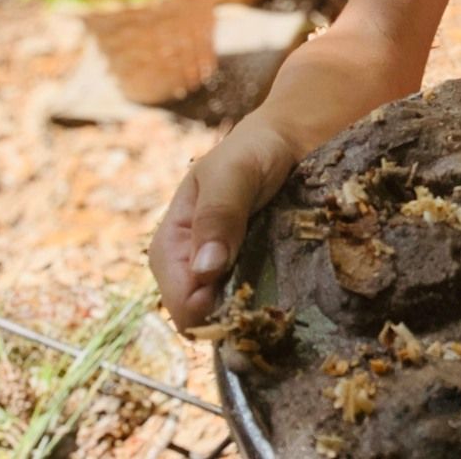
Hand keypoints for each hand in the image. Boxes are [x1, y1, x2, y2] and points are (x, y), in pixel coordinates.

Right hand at [149, 116, 296, 333]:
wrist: (284, 143)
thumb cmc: (250, 152)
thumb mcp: (232, 173)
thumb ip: (217, 215)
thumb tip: (205, 269)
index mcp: (170, 247)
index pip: (180, 301)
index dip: (208, 308)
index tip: (243, 295)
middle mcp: (192, 268)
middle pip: (206, 317)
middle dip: (235, 313)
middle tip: (272, 294)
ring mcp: (222, 274)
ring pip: (232, 314)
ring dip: (256, 310)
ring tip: (285, 290)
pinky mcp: (249, 274)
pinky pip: (255, 302)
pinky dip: (270, 301)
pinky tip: (290, 289)